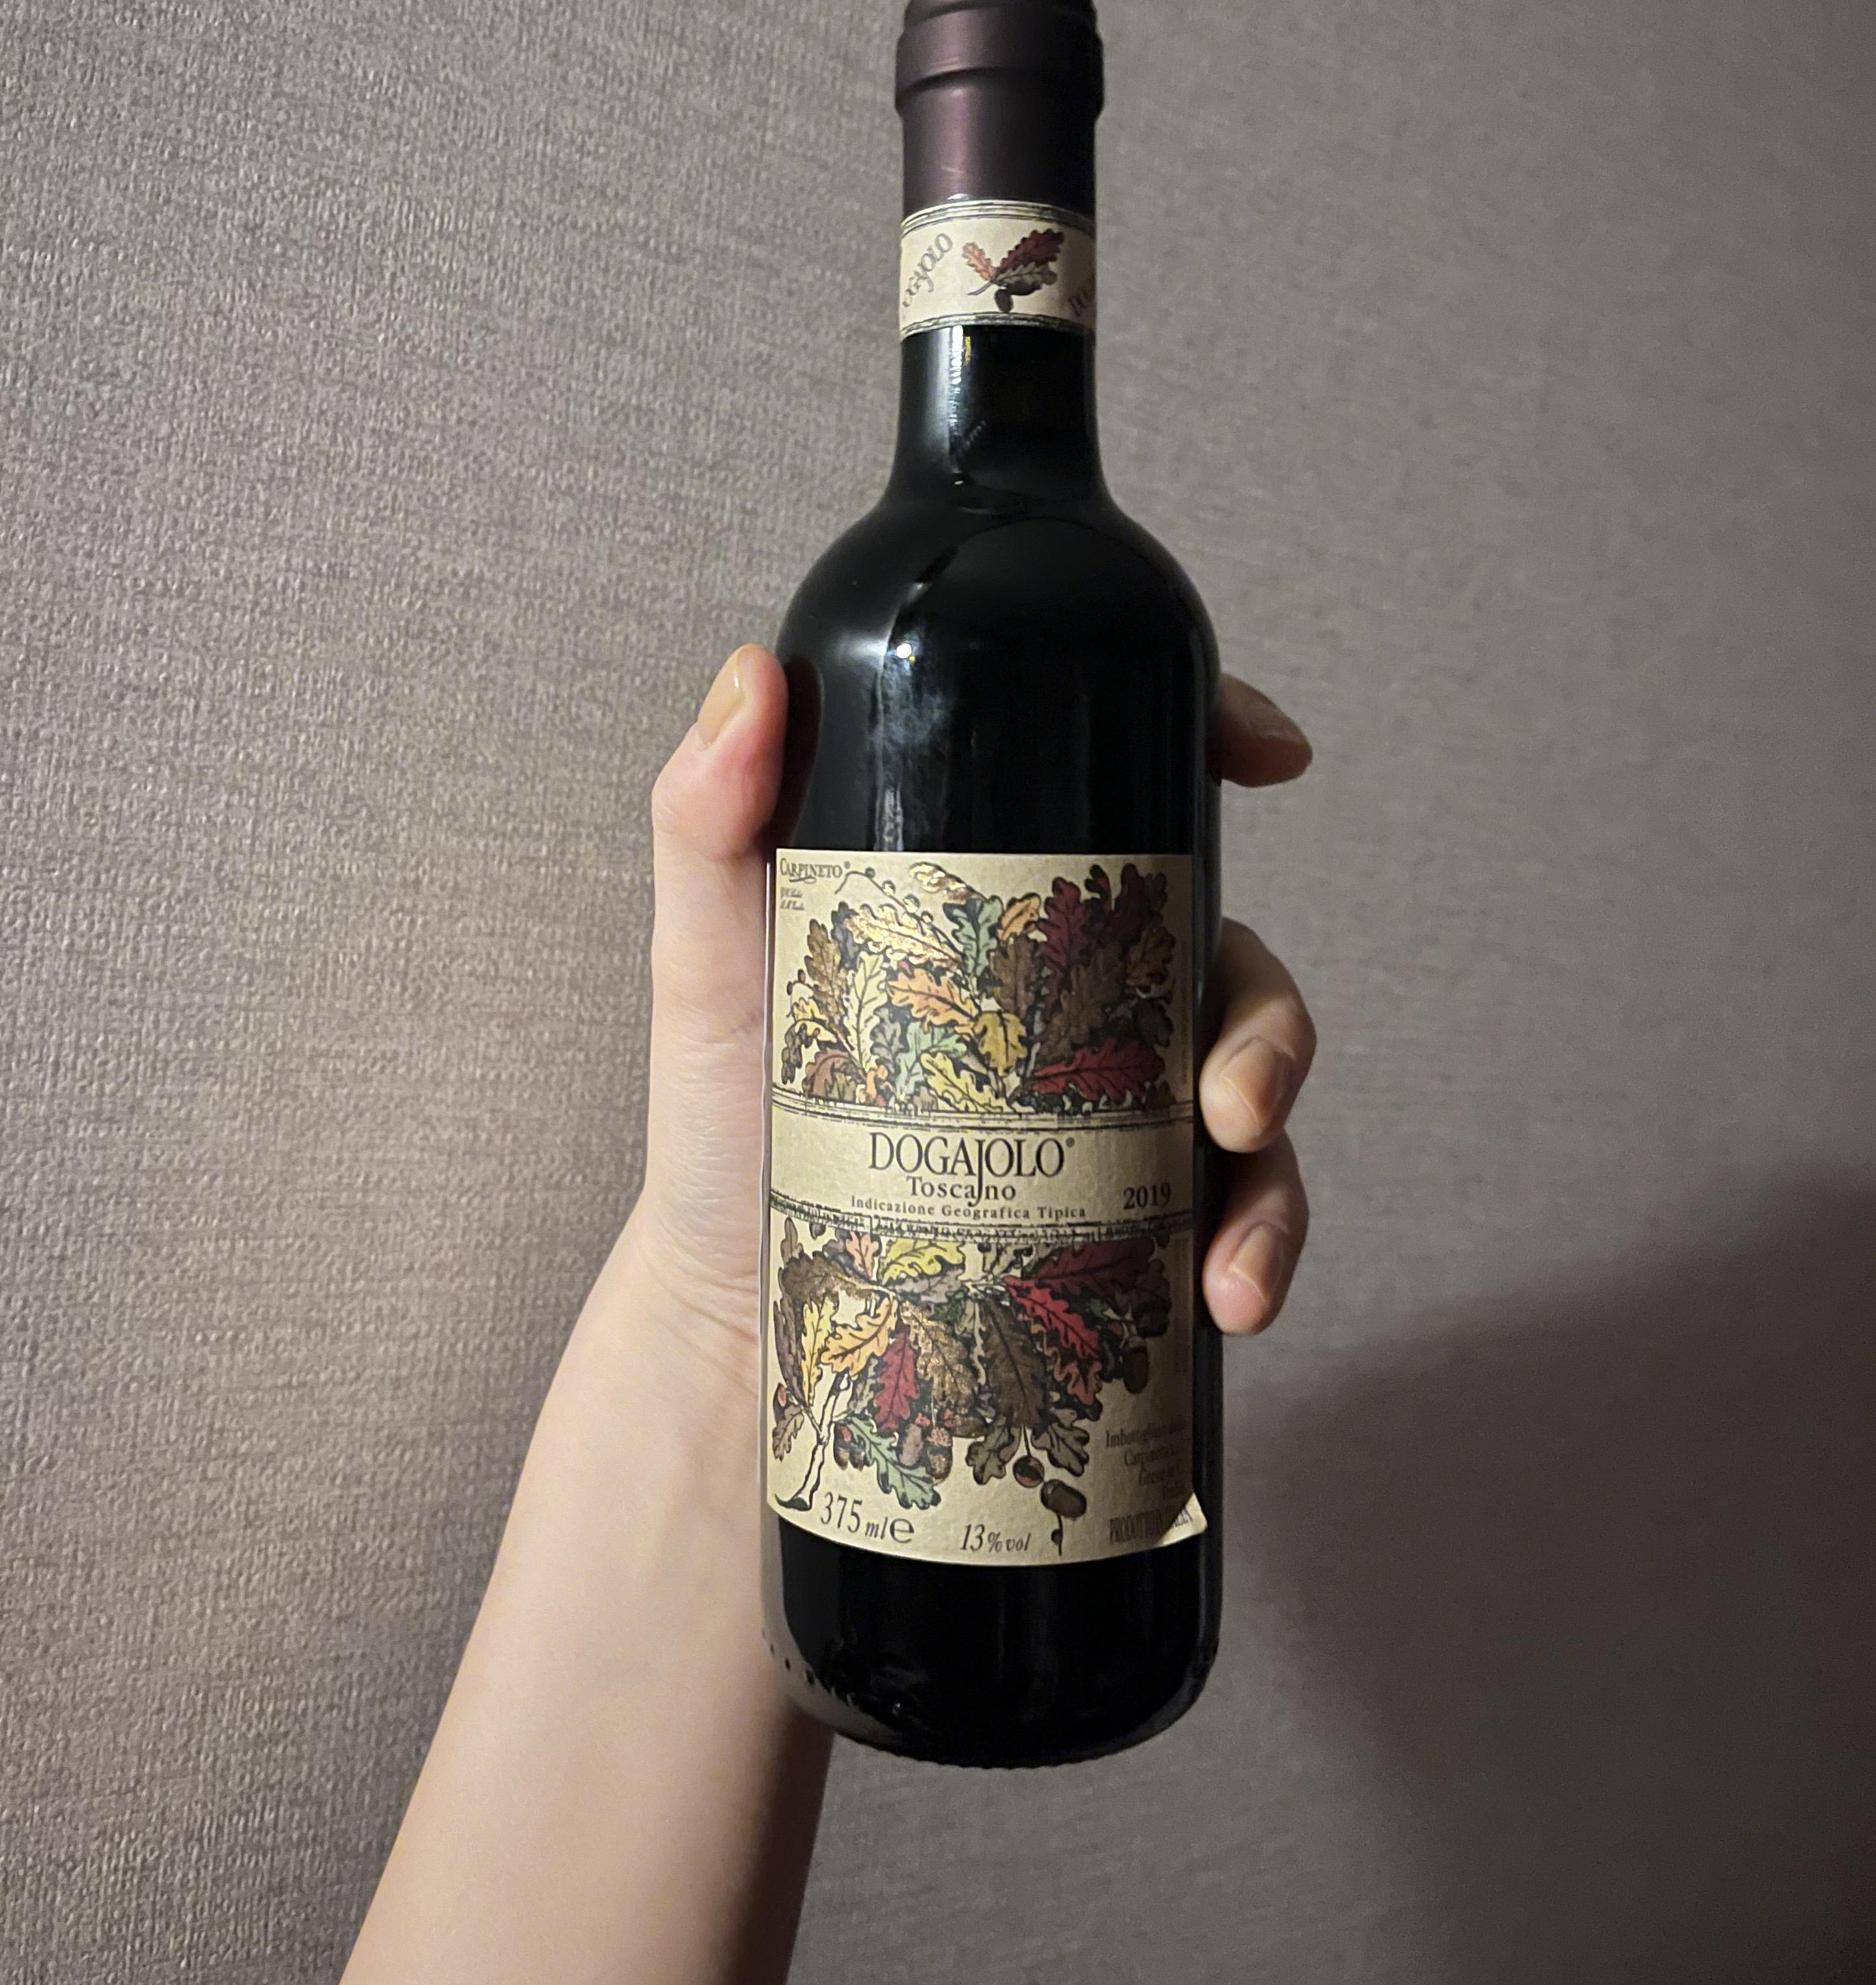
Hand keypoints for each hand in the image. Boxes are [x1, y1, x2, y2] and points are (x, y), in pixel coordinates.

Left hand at [636, 648, 1314, 1360]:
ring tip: (1231, 1260)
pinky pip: (1238, 1219)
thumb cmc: (723, 1120)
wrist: (732, 1308)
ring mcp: (1121, 1105)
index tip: (1269, 754)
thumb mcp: (711, 958)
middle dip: (1273, 1026)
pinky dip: (1258, 1253)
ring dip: (1277, 1169)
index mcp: (1009, 906)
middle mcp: (1084, 993)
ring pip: (1256, 1095)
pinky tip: (1225, 1301)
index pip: (1135, 796)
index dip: (1219, 743)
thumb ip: (708, 819)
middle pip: (1234, 956)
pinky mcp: (1132, 1217)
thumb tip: (751, 676)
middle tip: (1234, 1098)